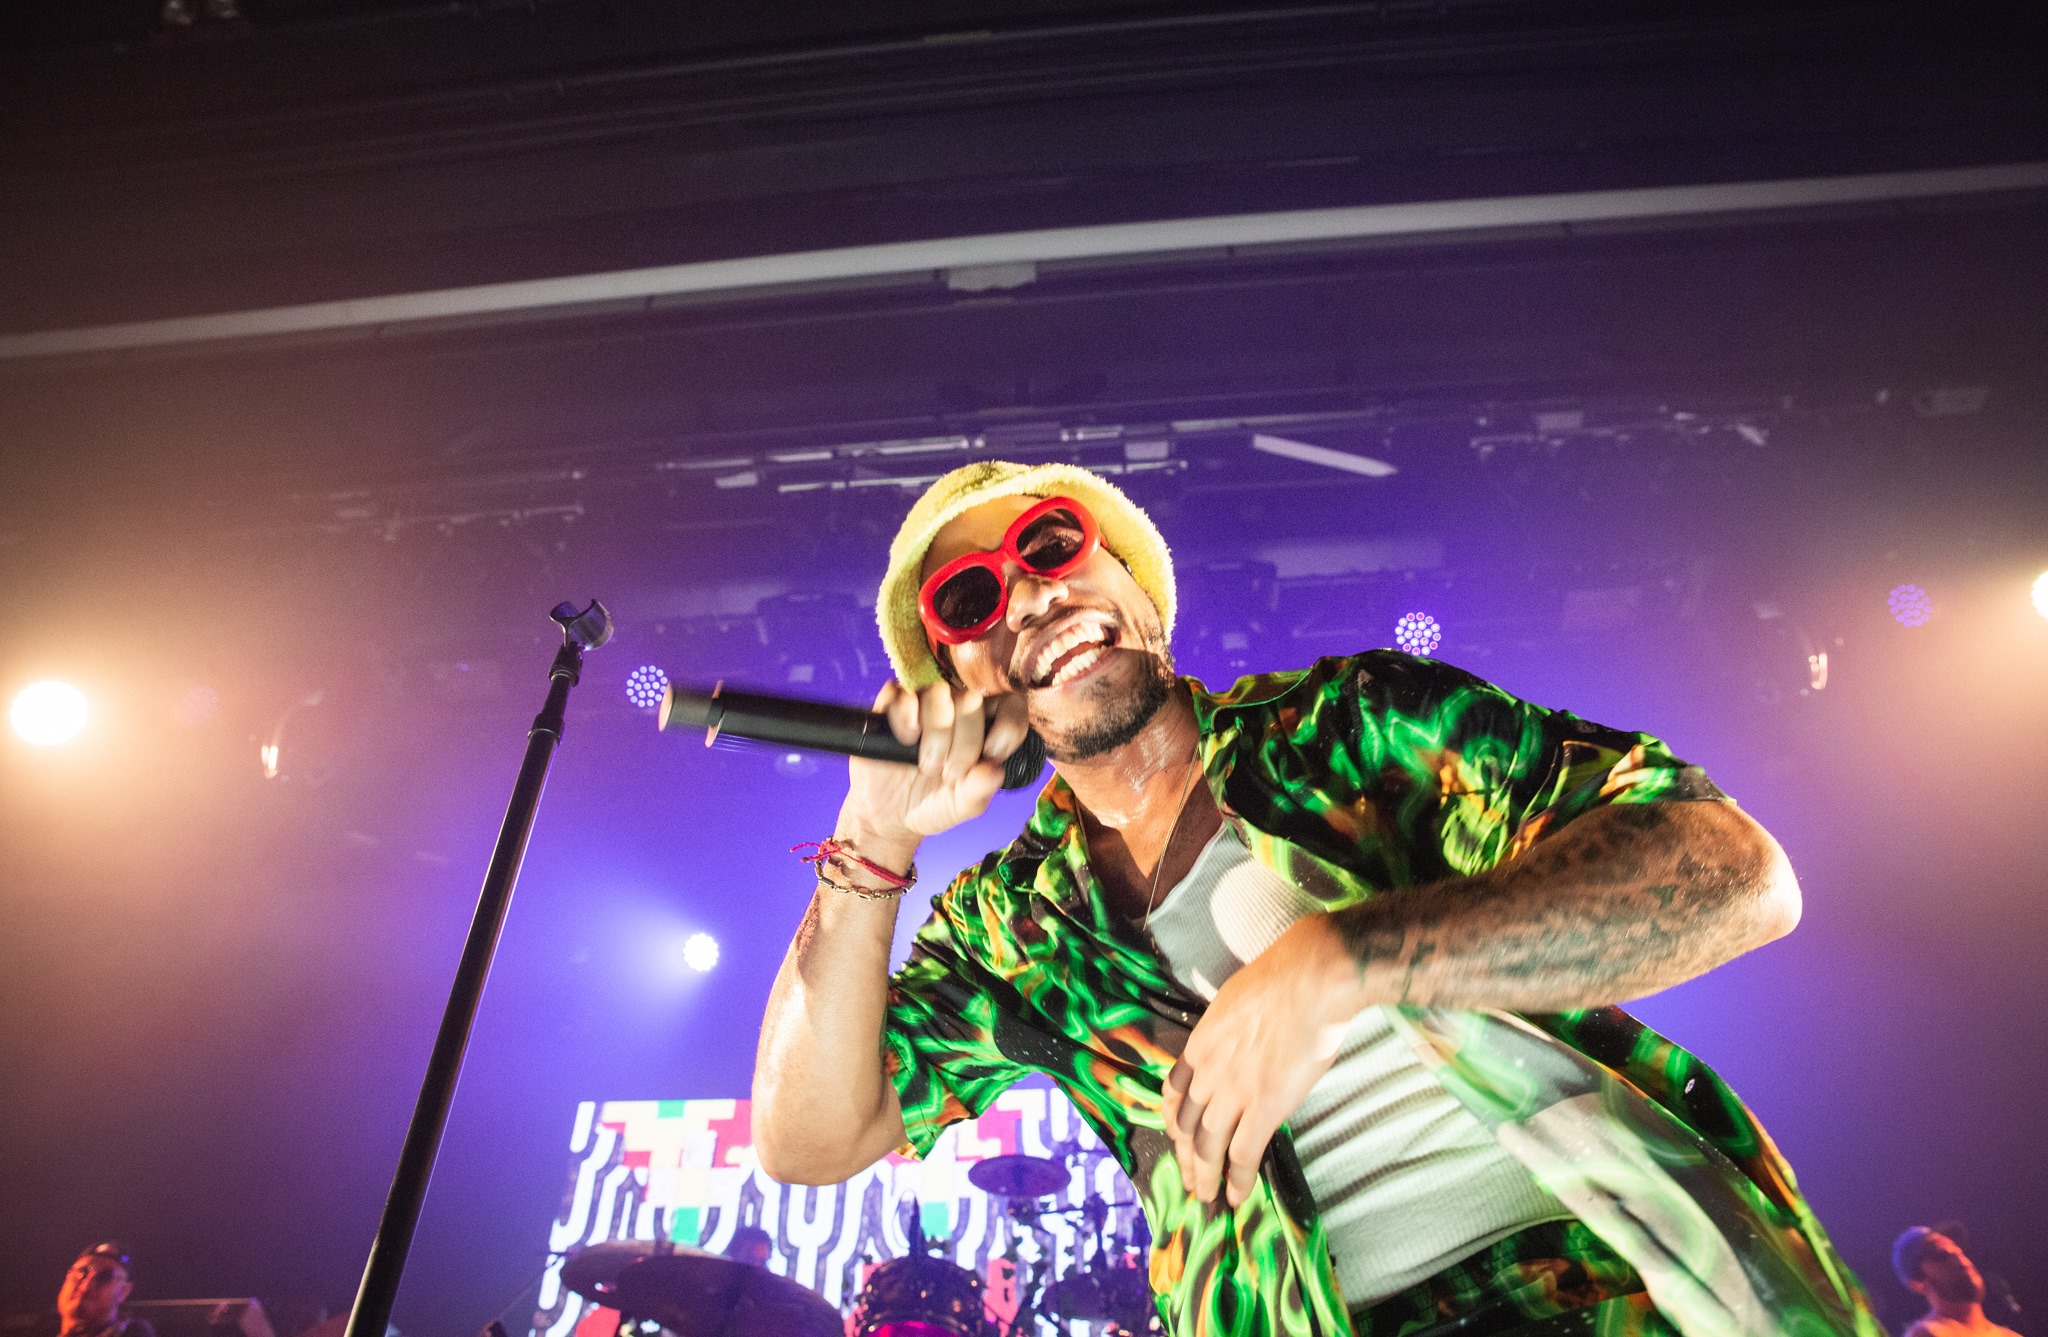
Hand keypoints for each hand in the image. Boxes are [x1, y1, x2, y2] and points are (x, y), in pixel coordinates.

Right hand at [839, 681, 1031, 851]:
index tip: (991, 755)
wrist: (891, 815)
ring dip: (936, 735)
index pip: (1010, 704)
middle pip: (971, 701)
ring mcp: (923, 705)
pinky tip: (906, 740)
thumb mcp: (962, 806)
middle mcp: (956, 709)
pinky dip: (906, 718)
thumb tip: (994, 772)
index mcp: (984, 728)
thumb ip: (980, 791)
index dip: (1007, 726)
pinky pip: (901, 695)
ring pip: (938, 694)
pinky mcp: (891, 707)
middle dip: (965, 744)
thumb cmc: (934, 804)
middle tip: (950, 775)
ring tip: (927, 766)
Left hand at [1160, 915, 1362, 1206]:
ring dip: (1206, 1176)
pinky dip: (1238, 1180)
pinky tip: (1237, 1196)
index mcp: (1201, 1043)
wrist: (1309, 979)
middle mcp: (1209, 1072)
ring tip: (1208, 1196)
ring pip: (1208, 1145)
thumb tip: (1242, 1037)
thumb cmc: (1283, 980)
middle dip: (1186, 1157)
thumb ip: (1231, 1029)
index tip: (1176, 1135)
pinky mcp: (1264, 1107)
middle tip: (1190, 1180)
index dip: (1173, 1119)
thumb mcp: (1236, 1001)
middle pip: (1187, 1124)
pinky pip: (1244, 1153)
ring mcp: (1234, 1092)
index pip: (1174, 1090)